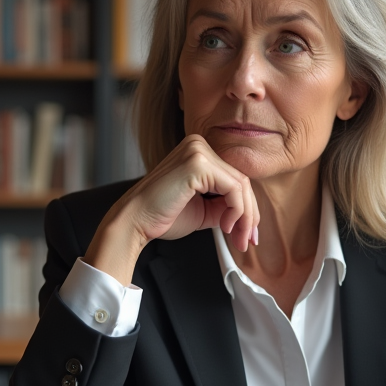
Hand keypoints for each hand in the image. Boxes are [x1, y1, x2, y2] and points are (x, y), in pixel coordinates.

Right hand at [85, 134, 259, 285]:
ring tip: (237, 238)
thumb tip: (249, 216)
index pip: (234, 177)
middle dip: (249, 215)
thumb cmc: (162, 216)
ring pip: (241, 185)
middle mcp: (199, 144)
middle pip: (241, 180)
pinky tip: (224, 227)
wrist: (135, 222)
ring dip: (245, 217)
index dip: (247, 207)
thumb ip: (224, 206)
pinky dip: (236, 211)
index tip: (249, 233)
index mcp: (198, 151)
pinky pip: (233, 188)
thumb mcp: (203, 210)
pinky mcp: (198, 163)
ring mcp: (198, 151)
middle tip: (248, 240)